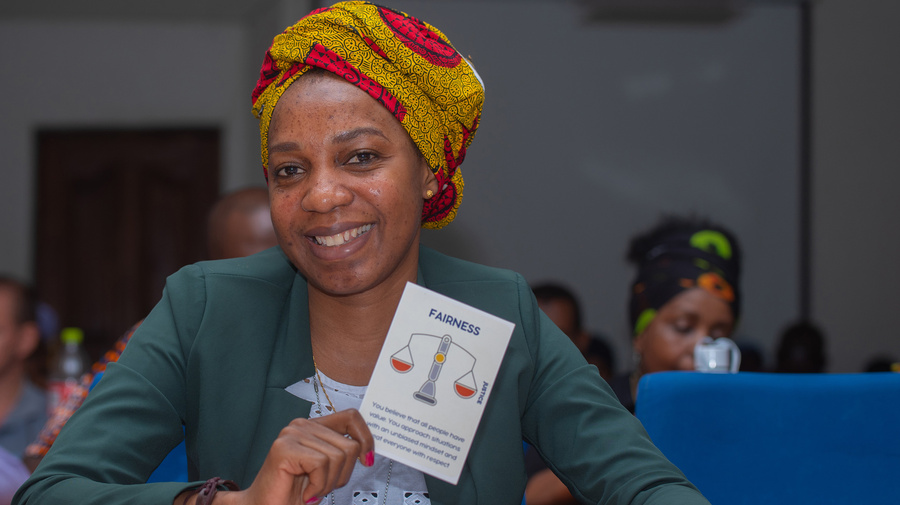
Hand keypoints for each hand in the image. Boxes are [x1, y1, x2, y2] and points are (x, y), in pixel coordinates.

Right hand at [176, 409, 374, 504]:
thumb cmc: (296, 492)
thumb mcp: (328, 469)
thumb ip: (343, 452)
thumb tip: (369, 449)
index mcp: (314, 426)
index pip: (351, 417)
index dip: (365, 438)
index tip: (367, 459)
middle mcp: (302, 425)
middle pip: (350, 445)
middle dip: (343, 475)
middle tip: (322, 486)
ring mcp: (292, 434)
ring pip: (338, 457)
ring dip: (328, 483)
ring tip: (312, 489)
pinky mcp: (285, 448)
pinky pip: (321, 464)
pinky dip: (318, 486)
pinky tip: (305, 493)